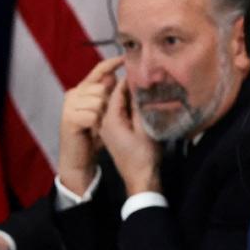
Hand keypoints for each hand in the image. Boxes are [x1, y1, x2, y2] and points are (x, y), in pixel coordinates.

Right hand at [58, 56, 124, 194]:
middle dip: (109, 103)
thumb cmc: (92, 134)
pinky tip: (93, 131)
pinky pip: (92, 115)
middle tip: (104, 119)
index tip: (125, 58)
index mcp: (83, 89)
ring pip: (98, 101)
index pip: (98, 70)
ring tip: (98, 126)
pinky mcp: (69, 118)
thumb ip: (108, 96)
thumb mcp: (104, 113)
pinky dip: (96, 124)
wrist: (78, 157)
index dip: (111, 64)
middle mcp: (74, 93)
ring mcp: (69, 105)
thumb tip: (116, 78)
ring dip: (102, 116)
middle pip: (101, 88)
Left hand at [100, 76, 161, 194]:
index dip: (127, 80)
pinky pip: (115, 114)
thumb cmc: (144, 156)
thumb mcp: (145, 128)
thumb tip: (137, 89)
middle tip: (139, 76)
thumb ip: (138, 107)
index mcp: (110, 120)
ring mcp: (107, 129)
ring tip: (138, 88)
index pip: (116, 92)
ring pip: (113, 106)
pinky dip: (123, 107)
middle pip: (112, 97)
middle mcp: (104, 122)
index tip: (137, 70)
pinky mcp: (112, 134)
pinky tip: (134, 105)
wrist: (140, 178)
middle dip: (124, 86)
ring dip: (124, 96)